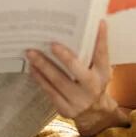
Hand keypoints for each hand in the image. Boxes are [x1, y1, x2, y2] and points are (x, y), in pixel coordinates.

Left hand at [25, 21, 128, 136]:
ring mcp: (79, 101)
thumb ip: (95, 52)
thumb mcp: (100, 69)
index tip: (99, 23)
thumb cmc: (93, 83)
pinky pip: (50, 92)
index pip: (103, 55)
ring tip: (32, 53)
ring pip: (59, 82)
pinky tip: (33, 68)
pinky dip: (40, 79)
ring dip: (44, 66)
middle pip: (78, 71)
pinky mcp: (66, 109)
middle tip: (52, 44)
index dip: (101, 39)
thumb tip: (92, 24)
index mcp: (103, 74)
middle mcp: (93, 88)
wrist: (93, 113)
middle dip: (65, 57)